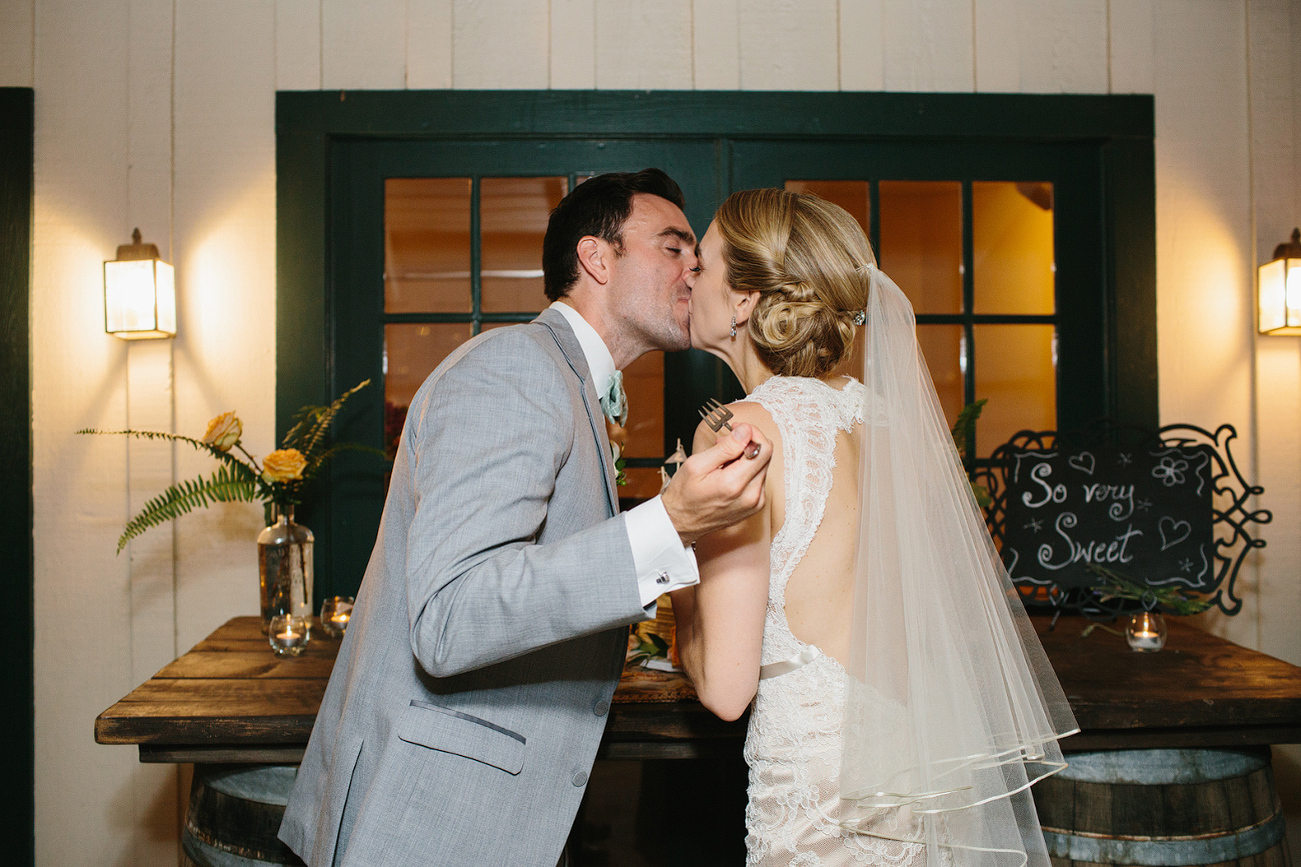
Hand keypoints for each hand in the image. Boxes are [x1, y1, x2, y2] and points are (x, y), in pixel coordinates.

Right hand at [661, 423, 770, 544]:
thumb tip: (746, 431)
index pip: (763, 449)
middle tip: (724, 444)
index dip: (752, 432)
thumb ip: (726, 447)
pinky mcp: (755, 505)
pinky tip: (728, 472)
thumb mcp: (697, 464)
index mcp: (735, 484)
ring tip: (722, 460)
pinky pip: (758, 479)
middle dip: (747, 443)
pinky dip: (746, 470)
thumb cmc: (684, 495)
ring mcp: (755, 503)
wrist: (681, 522)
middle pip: (765, 456)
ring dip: (746, 457)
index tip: (737, 429)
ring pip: (762, 466)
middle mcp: (751, 496)